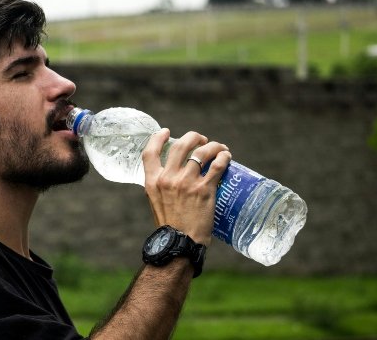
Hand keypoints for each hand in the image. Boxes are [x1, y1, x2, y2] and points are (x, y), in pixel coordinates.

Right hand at [142, 129, 230, 245]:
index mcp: (153, 182)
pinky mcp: (204, 189)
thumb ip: (160, 187)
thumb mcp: (156, 203)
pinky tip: (227, 157)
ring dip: (213, 145)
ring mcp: (187, 183)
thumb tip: (169, 177)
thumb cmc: (170, 226)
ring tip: (219, 148)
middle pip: (180, 145)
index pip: (149, 152)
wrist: (179, 244)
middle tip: (201, 140)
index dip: (157, 138)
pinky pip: (217, 165)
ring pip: (201, 152)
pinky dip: (223, 157)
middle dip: (193, 137)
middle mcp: (168, 179)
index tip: (166, 132)